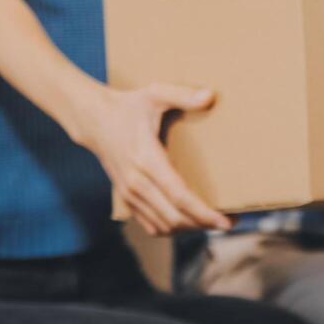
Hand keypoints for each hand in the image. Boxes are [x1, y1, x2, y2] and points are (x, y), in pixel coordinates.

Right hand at [76, 83, 231, 235]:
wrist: (94, 120)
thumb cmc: (128, 106)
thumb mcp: (154, 94)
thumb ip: (182, 95)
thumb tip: (210, 96)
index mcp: (146, 159)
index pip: (179, 196)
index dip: (204, 212)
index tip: (226, 220)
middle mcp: (136, 182)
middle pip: (174, 217)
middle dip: (204, 224)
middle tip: (230, 222)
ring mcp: (129, 194)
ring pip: (164, 225)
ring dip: (190, 228)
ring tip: (213, 222)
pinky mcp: (126, 199)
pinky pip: (151, 225)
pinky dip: (172, 229)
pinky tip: (189, 223)